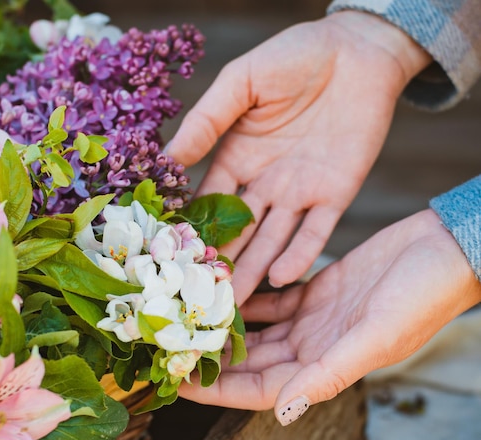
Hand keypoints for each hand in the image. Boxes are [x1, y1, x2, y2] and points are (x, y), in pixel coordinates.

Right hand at [168, 11, 430, 303]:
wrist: (358, 50)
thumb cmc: (295, 57)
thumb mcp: (242, 82)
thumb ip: (207, 121)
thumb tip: (168, 158)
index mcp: (238, 159)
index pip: (208, 201)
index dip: (192, 228)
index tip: (172, 259)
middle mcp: (265, 184)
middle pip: (238, 232)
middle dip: (220, 263)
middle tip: (200, 296)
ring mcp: (299, 194)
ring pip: (271, 241)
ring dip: (253, 271)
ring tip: (233, 302)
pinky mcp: (335, 195)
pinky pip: (316, 232)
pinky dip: (299, 254)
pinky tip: (279, 276)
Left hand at [178, 210, 480, 422]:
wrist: (444, 248)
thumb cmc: (422, 295)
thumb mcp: (376, 336)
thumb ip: (330, 373)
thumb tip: (287, 411)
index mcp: (325, 368)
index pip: (258, 389)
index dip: (218, 390)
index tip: (178, 383)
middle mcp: (312, 348)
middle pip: (250, 361)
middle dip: (211, 358)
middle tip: (169, 349)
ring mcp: (312, 319)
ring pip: (256, 330)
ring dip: (224, 326)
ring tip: (186, 317)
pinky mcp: (314, 290)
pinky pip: (270, 298)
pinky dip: (246, 294)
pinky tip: (219, 286)